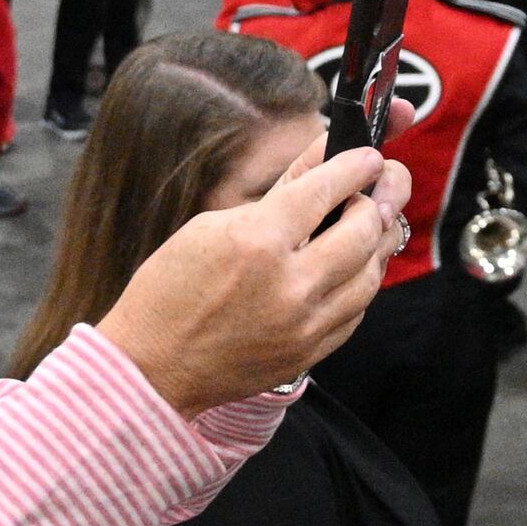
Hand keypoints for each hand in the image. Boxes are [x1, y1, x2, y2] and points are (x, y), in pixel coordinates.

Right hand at [95, 131, 410, 411]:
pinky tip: (350, 269)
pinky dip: (359, 284)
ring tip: (367, 226)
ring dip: (374, 243)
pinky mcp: (310, 353)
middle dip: (374, 200)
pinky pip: (357, 311)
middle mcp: (290, 283)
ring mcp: (304, 324)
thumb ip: (277, 196)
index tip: (368, 156)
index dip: (355, 165)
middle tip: (371, 190)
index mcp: (258, 240)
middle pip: (363, 229)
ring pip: (371, 274)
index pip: (327, 188)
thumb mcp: (211, 226)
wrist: (151, 369)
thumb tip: (322, 162)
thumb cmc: (169, 291)